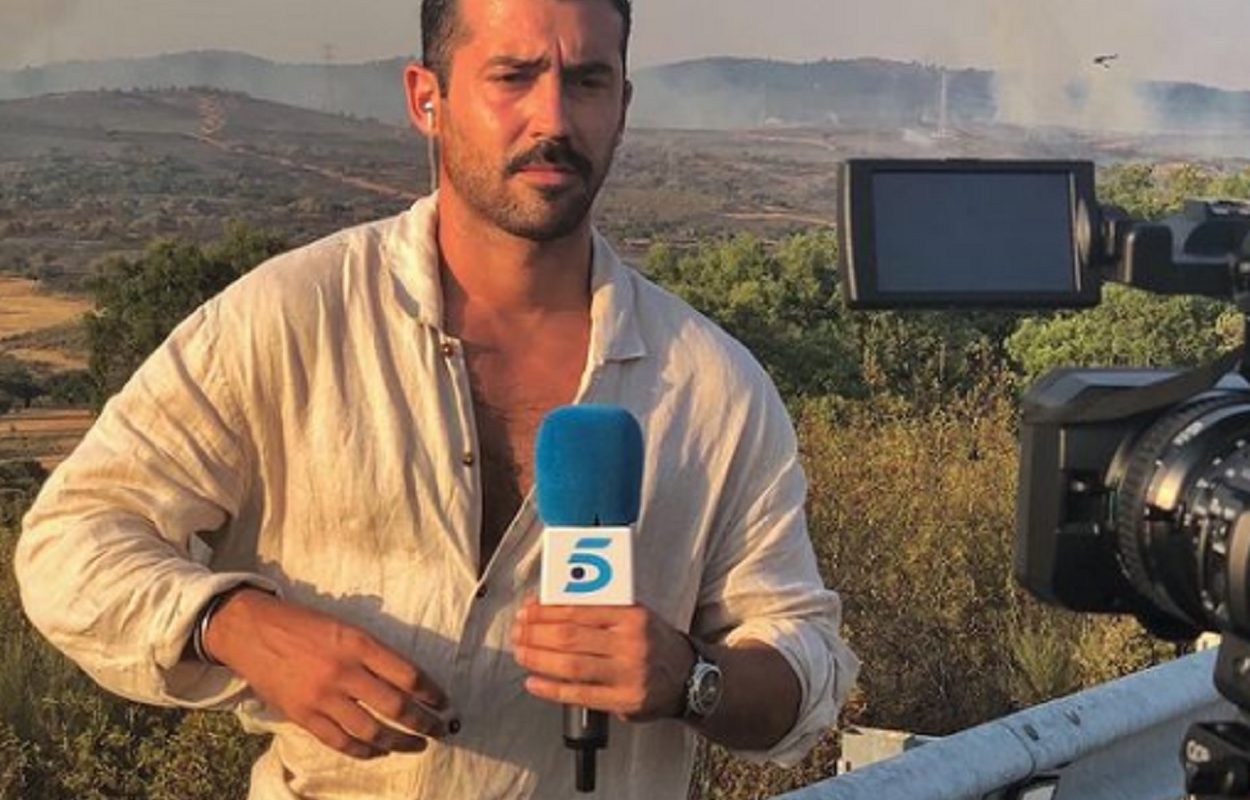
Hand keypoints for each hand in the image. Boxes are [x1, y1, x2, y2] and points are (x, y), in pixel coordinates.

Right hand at [204, 588, 453, 758]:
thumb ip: (373, 651)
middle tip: (439, 730)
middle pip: (394, 706)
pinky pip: (339, 742)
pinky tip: (378, 751)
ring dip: (398, 742)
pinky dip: (363, 751)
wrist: (251, 631)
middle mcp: (343, 671)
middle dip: (423, 722)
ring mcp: (322, 697)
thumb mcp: (344, 626)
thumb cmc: (303, 624)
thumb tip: (408, 679)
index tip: (445, 703)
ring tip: (415, 744)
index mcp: (358, 643)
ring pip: (370, 730)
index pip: (407, 674)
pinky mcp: (303, 715)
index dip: (431, 692)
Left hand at [511, 598, 694, 721]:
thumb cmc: (654, 642)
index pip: (580, 610)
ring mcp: (627, 675)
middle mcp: (631, 645)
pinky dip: (552, 689)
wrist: (690, 676)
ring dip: (539, 659)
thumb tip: (551, 606)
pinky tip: (534, 682)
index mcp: (632, 616)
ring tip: (521, 652)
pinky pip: (580, 695)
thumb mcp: (636, 615)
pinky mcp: (624, 702)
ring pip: (571, 666)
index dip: (547, 611)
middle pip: (571, 637)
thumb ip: (601, 610)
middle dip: (536, 634)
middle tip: (518, 631)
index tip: (527, 610)